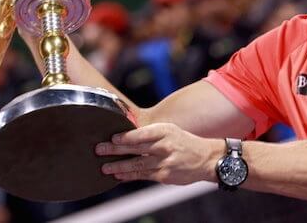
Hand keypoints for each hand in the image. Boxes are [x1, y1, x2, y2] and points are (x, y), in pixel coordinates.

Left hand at [96, 123, 224, 184]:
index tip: (112, 138)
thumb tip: (125, 136)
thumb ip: (150, 133)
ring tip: (105, 168)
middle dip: (115, 149)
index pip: (141, 134)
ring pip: (137, 165)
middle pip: (136, 148)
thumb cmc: (184, 142)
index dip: (125, 137)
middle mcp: (164, 146)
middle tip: (100, 149)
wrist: (206, 159)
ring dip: (119, 167)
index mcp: (165, 131)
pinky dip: (130, 176)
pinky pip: (143, 176)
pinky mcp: (164, 176)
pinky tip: (119, 176)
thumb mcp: (170, 130)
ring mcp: (164, 162)